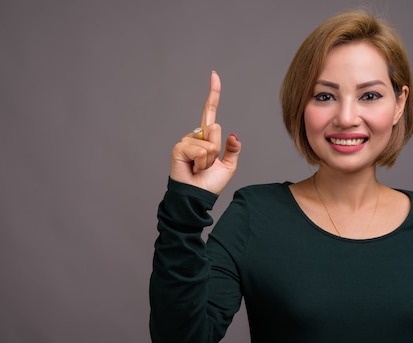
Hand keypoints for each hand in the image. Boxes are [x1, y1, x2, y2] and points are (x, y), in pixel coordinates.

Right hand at [170, 71, 240, 194]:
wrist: (197, 197)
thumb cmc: (210, 184)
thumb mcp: (228, 166)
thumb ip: (233, 149)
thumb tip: (234, 135)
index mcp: (207, 138)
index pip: (210, 112)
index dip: (213, 94)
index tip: (214, 75)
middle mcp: (195, 136)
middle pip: (216, 128)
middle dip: (217, 148)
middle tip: (208, 164)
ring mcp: (186, 141)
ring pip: (209, 140)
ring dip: (209, 158)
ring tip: (200, 168)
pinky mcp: (179, 147)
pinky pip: (200, 148)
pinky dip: (201, 161)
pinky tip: (193, 168)